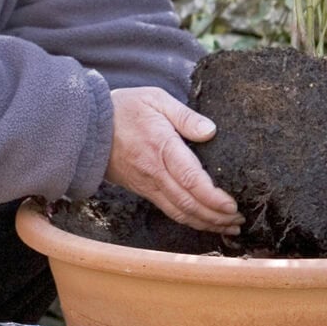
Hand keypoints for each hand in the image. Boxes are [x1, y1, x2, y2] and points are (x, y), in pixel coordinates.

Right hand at [105, 87, 243, 234]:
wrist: (88, 128)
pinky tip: (206, 221)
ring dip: (206, 223)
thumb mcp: (156, 99)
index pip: (190, 179)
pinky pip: (170, 210)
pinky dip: (190, 220)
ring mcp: (148, 185)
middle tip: (238, 219)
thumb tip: (210, 130)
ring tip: (229, 226)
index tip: (232, 205)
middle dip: (216, 216)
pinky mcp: (144, 191)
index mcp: (161, 148)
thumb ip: (185, 115)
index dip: (212, 197)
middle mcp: (155, 172)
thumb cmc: (124, 109)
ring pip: (180, 212)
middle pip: (188, 203)